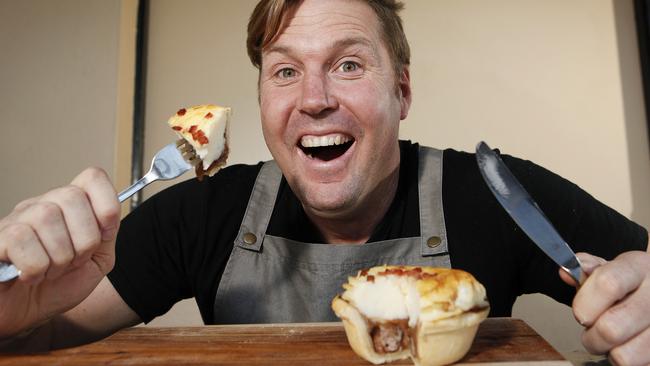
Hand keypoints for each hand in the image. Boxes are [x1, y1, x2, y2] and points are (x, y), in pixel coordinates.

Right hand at [0, 168, 119, 339]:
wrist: (26, 318)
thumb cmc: (57, 288)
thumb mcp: (96, 262)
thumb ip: (107, 236)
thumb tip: (110, 213)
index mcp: (69, 209)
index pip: (92, 178)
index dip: (106, 203)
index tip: (105, 234)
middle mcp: (41, 207)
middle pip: (72, 196)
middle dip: (83, 239)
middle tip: (73, 262)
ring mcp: (15, 221)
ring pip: (47, 217)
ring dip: (58, 257)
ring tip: (50, 271)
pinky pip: (20, 239)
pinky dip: (34, 267)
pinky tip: (29, 276)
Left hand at [559, 251, 649, 364]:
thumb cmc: (632, 284)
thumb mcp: (611, 269)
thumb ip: (586, 271)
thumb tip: (566, 272)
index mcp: (639, 267)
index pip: (608, 284)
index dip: (585, 303)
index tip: (580, 313)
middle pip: (611, 329)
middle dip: (591, 337)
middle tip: (593, 331)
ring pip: (623, 356)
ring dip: (610, 353)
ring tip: (614, 341)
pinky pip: (637, 365)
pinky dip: (627, 361)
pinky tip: (631, 346)